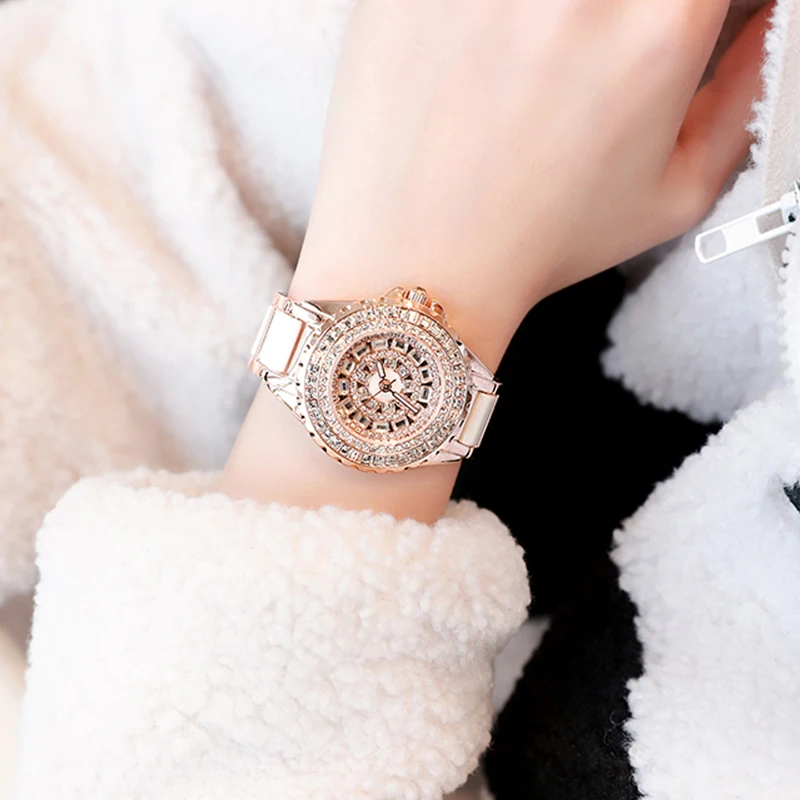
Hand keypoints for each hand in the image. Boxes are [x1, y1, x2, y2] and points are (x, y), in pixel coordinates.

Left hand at [293, 0, 772, 367]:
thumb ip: (745, 95)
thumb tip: (765, 21)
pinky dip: (479, 19)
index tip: (665, 30)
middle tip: (583, 56)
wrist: (419, 268)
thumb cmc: (537, 243)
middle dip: (612, 18)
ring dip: (542, 19)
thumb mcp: (673, 196)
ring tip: (524, 62)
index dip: (688, 8)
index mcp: (657, 28)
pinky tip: (474, 58)